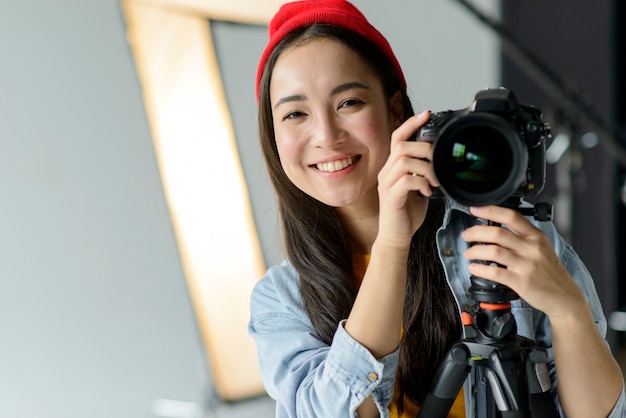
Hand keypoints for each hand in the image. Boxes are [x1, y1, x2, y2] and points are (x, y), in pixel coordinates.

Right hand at [375, 111, 438, 248]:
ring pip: (404, 160)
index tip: (427, 114)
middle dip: (424, 148)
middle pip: (401, 146)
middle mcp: (386, 172)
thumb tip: (441, 162)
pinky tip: (428, 191)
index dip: (411, 124)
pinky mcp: (390, 197)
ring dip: (425, 167)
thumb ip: (424, 173)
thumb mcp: (419, 187)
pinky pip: (406, 180)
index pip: (398, 137)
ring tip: (434, 180)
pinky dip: (421, 183)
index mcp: (393, 167)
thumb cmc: (406, 214)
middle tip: (437, 162)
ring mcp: (386, 184)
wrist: (396, 237)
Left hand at [461, 205, 586, 318]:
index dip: (490, 210)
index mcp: (536, 236)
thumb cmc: (549, 272)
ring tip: (468, 253)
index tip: (475, 209)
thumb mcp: (542, 247)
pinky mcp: (522, 282)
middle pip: (497, 233)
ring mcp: (527, 265)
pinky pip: (495, 273)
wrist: (564, 296)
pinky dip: (480, 269)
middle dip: (476, 232)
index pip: (511, 216)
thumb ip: (522, 237)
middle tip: (466, 235)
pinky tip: (474, 268)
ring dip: (475, 251)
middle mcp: (532, 248)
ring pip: (494, 252)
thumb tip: (494, 229)